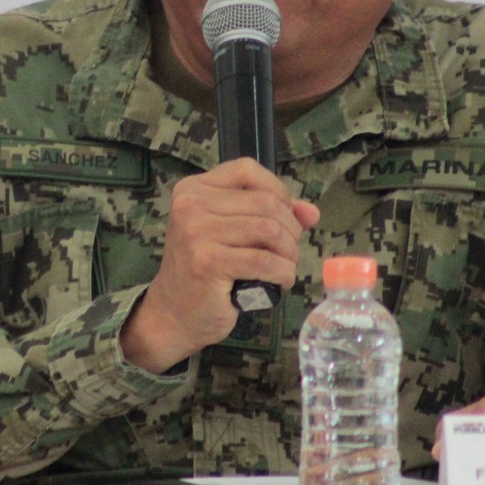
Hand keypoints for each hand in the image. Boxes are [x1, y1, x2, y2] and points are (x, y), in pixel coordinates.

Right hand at [120, 157, 318, 373]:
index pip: (247, 170)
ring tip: (285, 266)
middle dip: (290, 229)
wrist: (173, 313)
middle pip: (265, 202)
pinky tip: (281, 280)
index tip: (284, 217)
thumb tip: (311, 212)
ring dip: (289, 252)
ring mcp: (196, 233)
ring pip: (269, 230)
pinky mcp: (207, 263)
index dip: (277, 191)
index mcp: (193, 189)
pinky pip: (265, 261)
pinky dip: (284, 272)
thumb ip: (269, 215)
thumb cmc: (205, 271)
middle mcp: (190, 205)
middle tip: (288, 251)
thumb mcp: (232, 233)